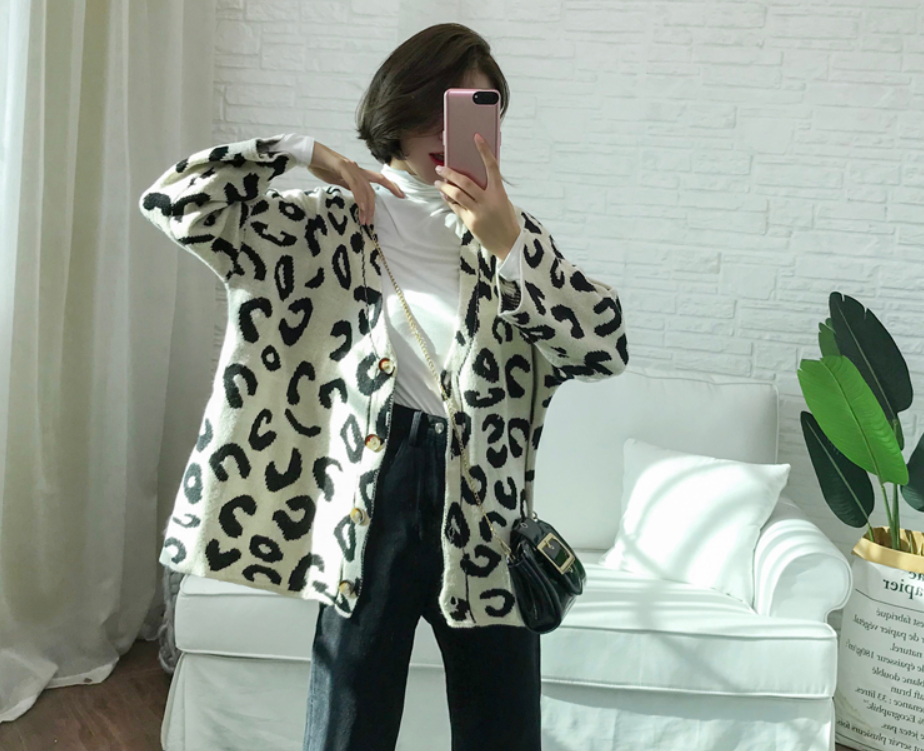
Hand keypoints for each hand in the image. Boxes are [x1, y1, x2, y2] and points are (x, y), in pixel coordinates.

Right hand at [307, 142, 404, 224]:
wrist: (308, 153)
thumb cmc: (321, 166)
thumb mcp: (337, 180)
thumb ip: (348, 186)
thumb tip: (356, 197)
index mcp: (357, 172)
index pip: (379, 179)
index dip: (392, 186)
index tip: (402, 195)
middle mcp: (357, 169)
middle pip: (372, 190)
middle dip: (373, 207)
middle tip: (370, 222)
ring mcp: (350, 167)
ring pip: (365, 189)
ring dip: (366, 206)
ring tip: (364, 220)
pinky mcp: (342, 167)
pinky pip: (354, 184)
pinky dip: (359, 196)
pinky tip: (361, 206)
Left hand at [434, 133, 520, 258]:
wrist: (508, 243)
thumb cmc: (505, 220)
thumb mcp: (503, 202)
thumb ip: (490, 190)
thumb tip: (474, 179)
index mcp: (499, 192)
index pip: (492, 167)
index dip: (484, 151)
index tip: (476, 137)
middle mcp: (488, 200)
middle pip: (465, 182)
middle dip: (450, 173)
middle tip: (440, 168)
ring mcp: (478, 212)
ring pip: (456, 194)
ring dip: (445, 187)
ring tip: (437, 182)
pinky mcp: (470, 222)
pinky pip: (456, 207)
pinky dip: (448, 199)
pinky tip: (444, 195)